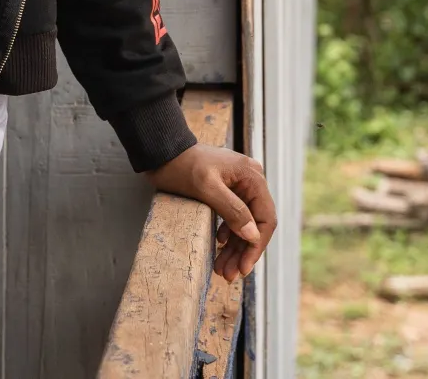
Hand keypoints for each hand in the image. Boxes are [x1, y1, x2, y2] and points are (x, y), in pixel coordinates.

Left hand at [148, 144, 276, 281]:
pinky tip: (220, 247)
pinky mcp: (228, 191)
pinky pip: (234, 218)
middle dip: (243, 252)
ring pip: (244, 224)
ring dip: (235, 248)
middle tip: (229, 275)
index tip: (244, 268)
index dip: (256, 246)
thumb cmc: (182, 166)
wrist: (162, 152)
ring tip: (223, 269)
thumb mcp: (206, 188)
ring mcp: (240, 186)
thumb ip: (232, 210)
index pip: (265, 218)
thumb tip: (253, 236)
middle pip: (255, 224)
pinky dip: (228, 236)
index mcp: (252, 176)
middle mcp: (251, 181)